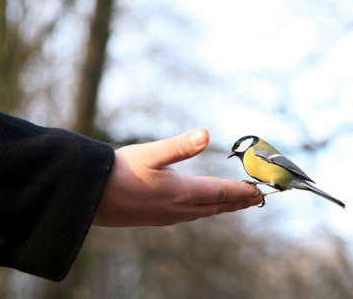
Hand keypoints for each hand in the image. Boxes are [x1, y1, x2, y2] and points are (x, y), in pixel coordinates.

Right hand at [93, 129, 262, 226]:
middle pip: (217, 206)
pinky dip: (206, 210)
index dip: (242, 192)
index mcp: (182, 192)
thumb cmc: (120, 172)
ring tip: (236, 203)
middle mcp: (180, 208)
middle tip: (257, 199)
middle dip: (238, 202)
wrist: (92, 197)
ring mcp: (169, 216)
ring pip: (205, 212)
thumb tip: (206, 135)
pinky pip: (191, 215)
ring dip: (224, 207)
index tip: (259, 191)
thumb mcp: (151, 153)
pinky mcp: (158, 218)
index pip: (221, 192)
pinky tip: (203, 207)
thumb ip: (180, 146)